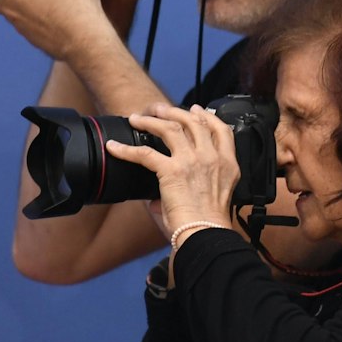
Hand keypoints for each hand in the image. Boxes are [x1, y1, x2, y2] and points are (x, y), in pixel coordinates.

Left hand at [105, 102, 240, 233]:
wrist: (207, 232)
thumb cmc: (209, 222)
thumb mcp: (215, 197)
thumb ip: (192, 189)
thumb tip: (156, 200)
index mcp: (227, 164)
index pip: (221, 130)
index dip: (208, 117)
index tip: (198, 111)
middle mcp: (212, 158)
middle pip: (194, 123)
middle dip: (176, 112)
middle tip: (162, 109)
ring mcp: (192, 161)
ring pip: (171, 129)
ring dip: (153, 120)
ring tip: (139, 118)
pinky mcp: (172, 171)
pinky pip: (144, 154)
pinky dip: (126, 150)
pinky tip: (114, 147)